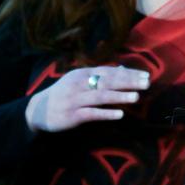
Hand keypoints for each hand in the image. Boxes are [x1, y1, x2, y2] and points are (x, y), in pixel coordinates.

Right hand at [25, 65, 149, 131]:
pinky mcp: (72, 115)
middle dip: (128, 82)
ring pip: (100, 96)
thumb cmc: (65, 94)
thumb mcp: (80, 80)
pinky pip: (91, 113)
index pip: (109, 71)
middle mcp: (79, 84)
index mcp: (83, 73)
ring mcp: (75, 99)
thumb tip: (124, 69)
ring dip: (119, 96)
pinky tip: (119, 114)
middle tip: (146, 83)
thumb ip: (101, 75)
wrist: (38, 110)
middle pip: (107, 82)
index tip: (145, 75)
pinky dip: (106, 113)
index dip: (128, 73)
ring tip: (136, 97)